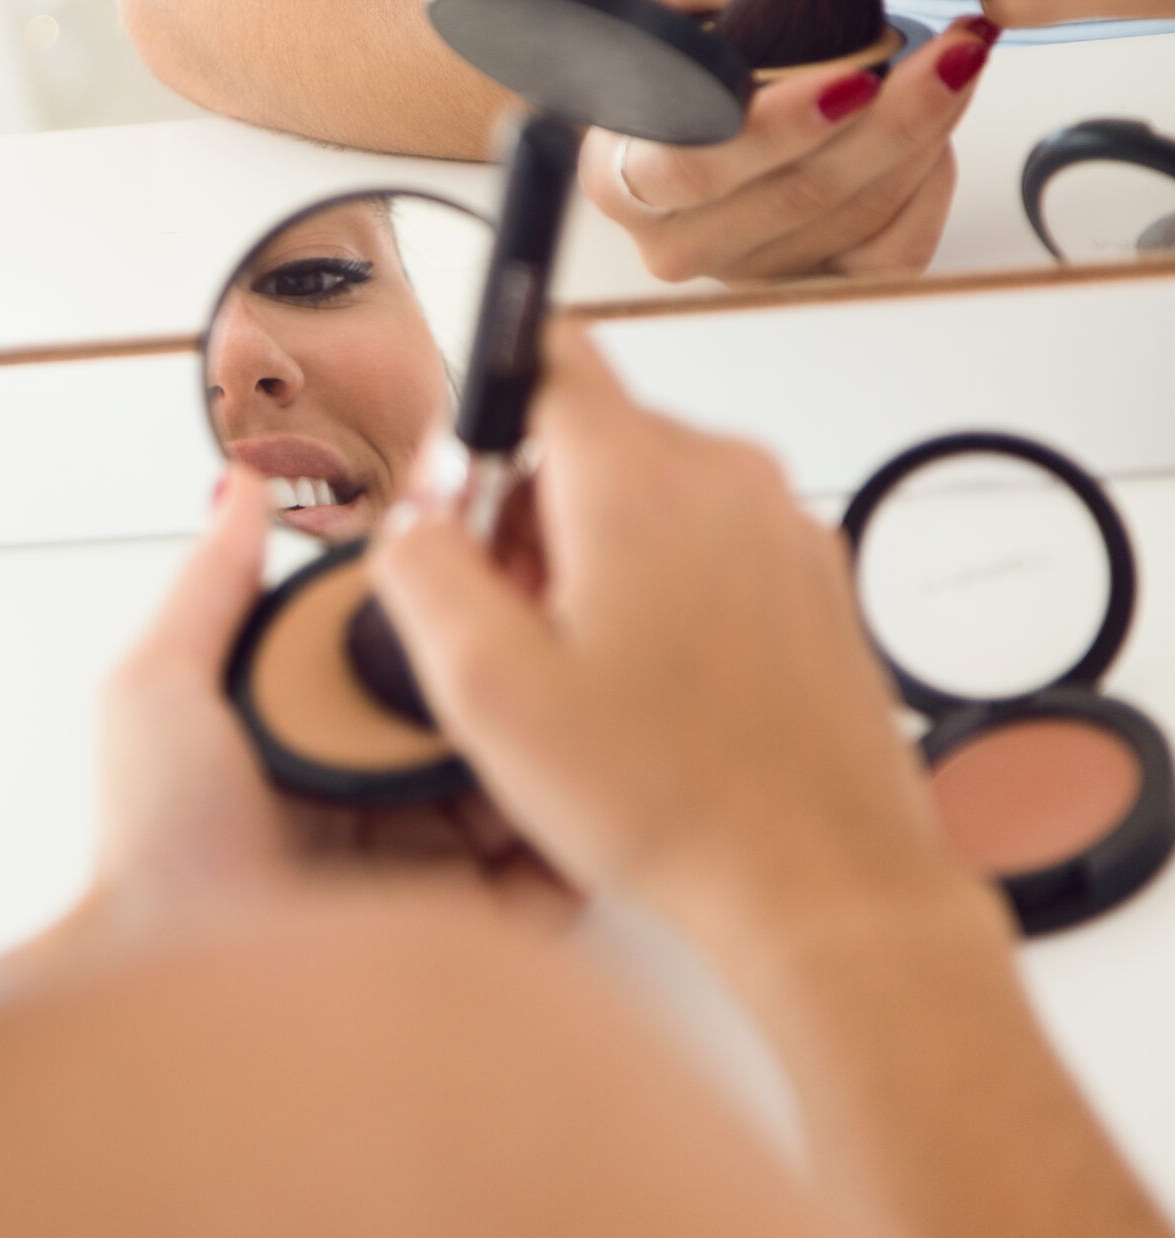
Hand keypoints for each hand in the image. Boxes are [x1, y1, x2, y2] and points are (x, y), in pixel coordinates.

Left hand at [95, 466, 567, 925]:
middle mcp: (382, 804)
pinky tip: (595, 777)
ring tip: (589, 679)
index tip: (498, 556)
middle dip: (523, 665)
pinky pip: (555, 875)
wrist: (183, 983)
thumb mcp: (160, 689)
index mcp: (319, 748)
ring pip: (527, 787)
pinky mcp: (478, 935)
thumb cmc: (158, 847)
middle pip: (479, 718)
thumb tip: (244, 486)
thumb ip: (214, 583)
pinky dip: (582, 830)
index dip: (454, 610)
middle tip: (563, 611)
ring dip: (557, 737)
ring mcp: (437, 869)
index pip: (410, 661)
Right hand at [371, 326, 972, 959]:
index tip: (469, 499)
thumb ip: (421, 570)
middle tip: (520, 626)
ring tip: (593, 674)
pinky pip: (708, 542)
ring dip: (599, 556)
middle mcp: (723, 474)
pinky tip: (656, 691)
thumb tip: (414, 515)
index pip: (546, 353)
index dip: (485, 417)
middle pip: (590, 435)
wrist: (823, 884)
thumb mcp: (488, 690)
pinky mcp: (812, 577)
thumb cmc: (672, 800)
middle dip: (533, 512)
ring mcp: (780, 524)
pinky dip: (666, 590)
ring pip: (649, 491)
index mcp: (638, 477)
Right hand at [578, 0, 991, 282]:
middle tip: (947, 54)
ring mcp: (749, 271)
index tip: (850, 79)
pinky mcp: (811, 285)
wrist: (723, 103)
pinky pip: (891, 254)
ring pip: (854, 218)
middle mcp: (680, 240)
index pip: (693, 168)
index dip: (778, 127)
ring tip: (955, 64)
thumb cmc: (698, 58)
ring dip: (922, 137)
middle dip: (891, 121)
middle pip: (796, 196)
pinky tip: (935, 134)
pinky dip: (928, 188)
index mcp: (622, 176)